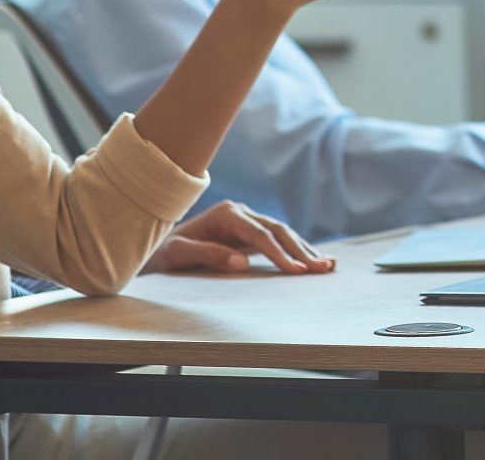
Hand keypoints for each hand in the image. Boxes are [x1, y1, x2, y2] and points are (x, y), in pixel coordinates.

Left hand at [143, 200, 333, 275]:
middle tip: (321, 269)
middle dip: (301, 251)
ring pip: (284, 233)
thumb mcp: (179, 255)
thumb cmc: (164, 253)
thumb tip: (243, 262)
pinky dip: (297, 251)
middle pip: (278, 230)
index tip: (296, 271)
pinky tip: (313, 261)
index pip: (260, 234)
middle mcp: (241, 213)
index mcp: (226, 214)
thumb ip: (209, 255)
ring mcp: (247, 222)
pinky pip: (279, 241)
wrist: (158, 249)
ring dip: (305, 250)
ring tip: (327, 266)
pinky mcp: (250, 234)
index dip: (279, 253)